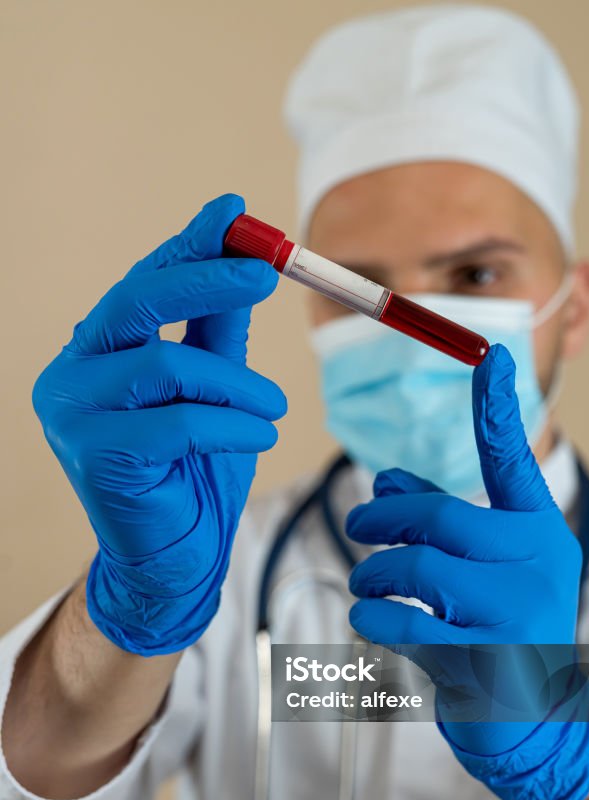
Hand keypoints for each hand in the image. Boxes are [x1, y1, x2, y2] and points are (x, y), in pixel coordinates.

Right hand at [32, 194, 285, 654]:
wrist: (174, 558)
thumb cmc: (193, 473)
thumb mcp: (214, 392)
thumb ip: (219, 331)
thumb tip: (245, 259)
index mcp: (98, 352)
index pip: (142, 285)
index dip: (188, 246)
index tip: (234, 212)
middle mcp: (74, 373)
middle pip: (137, 304)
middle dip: (206, 280)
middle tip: (268, 271)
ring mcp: (75, 414)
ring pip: (166, 367)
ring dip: (237, 385)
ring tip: (274, 410)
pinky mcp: (94, 455)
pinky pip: (177, 421)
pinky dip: (231, 425)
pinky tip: (260, 436)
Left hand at [346, 344, 588, 799]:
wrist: (537, 719)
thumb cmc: (502, 629)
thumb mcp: (483, 569)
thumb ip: (440, 523)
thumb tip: (385, 481)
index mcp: (538, 531)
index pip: (514, 460)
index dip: (497, 408)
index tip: (492, 354)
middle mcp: (535, 564)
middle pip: (437, 520)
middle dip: (382, 522)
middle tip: (358, 528)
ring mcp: (515, 614)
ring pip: (415, 570)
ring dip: (375, 577)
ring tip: (369, 587)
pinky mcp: (484, 661)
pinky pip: (403, 624)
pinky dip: (374, 619)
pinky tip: (372, 621)